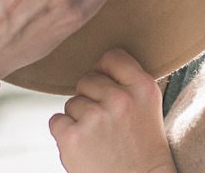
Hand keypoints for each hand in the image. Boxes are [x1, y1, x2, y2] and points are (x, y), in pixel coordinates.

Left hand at [49, 49, 176, 172]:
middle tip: (108, 125)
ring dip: (79, 119)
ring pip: (72, 102)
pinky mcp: (73, 137)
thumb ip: (127, 81)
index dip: (106, 73)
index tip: (110, 90)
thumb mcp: (148, 106)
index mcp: (143, 87)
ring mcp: (95, 118)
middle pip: (87, 79)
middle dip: (92, 99)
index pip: (111, 57)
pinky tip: (86, 147)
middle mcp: (120, 99)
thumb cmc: (142, 147)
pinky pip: (57, 121)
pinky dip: (66, 134)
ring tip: (100, 140)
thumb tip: (96, 65)